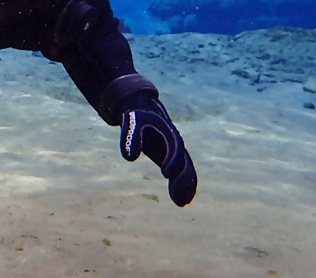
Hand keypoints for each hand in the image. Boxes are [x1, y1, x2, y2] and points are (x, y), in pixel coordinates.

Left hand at [118, 91, 197, 206]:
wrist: (142, 111)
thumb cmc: (136, 117)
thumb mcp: (131, 123)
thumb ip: (130, 138)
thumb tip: (129, 157)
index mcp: (169, 132)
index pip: (175, 148)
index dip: (173, 160)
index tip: (166, 174)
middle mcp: (176, 144)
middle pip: (185, 162)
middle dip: (184, 179)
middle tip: (179, 196)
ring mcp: (176, 152)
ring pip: (186, 171)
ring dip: (186, 187)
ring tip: (181, 203)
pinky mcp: (172, 159)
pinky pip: (182, 174)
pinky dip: (183, 186)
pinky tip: (180, 201)